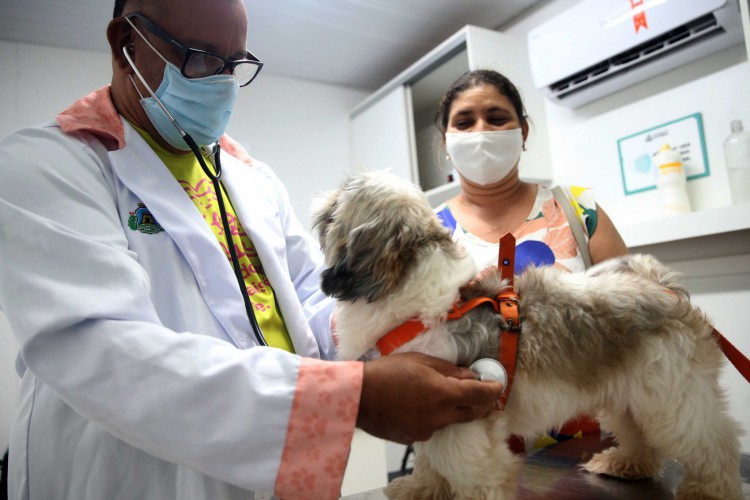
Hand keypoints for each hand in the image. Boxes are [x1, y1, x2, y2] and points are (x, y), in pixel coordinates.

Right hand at [356, 352, 502, 443]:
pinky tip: (418, 404)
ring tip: (438, 393)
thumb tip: (469, 376)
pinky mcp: (415, 438)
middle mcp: (439, 416)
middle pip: (471, 412)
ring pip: (451, 420)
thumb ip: (448, 370)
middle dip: (481, 403)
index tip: (498, 385)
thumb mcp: (420, 361)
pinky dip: (433, 416)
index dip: (493, 390)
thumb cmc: (387, 372)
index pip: (480, 395)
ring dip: (452, 408)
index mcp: (442, 393)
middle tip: (483, 392)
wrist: (358, 397)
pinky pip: (432, 426)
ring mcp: (427, 430)